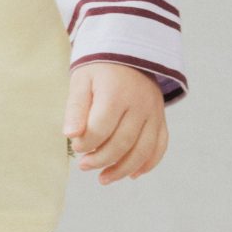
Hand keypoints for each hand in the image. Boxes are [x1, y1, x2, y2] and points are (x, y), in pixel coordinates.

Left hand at [63, 63, 167, 184]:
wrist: (128, 53)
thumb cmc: (99, 70)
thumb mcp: (81, 81)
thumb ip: (76, 108)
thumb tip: (71, 135)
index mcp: (116, 93)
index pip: (101, 128)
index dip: (86, 143)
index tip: (76, 147)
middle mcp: (139, 104)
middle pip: (123, 142)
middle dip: (101, 160)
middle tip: (84, 166)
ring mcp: (153, 112)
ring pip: (143, 149)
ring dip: (123, 169)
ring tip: (104, 178)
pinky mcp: (160, 118)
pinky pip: (160, 146)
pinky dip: (148, 163)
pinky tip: (132, 174)